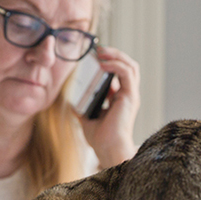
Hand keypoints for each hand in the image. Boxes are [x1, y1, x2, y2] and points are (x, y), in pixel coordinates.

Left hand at [80, 46, 138, 167]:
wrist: (108, 149)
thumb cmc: (100, 138)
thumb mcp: (87, 118)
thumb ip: (82, 108)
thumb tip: (69, 102)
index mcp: (120, 98)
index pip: (120, 73)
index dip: (109, 61)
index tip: (94, 56)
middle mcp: (127, 95)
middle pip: (128, 66)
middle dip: (115, 54)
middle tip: (99, 49)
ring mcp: (130, 95)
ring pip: (131, 66)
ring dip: (116, 55)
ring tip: (101, 52)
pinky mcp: (130, 96)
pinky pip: (126, 73)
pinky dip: (115, 65)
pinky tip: (102, 63)